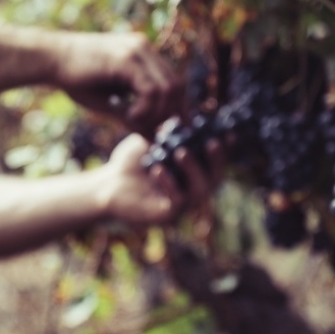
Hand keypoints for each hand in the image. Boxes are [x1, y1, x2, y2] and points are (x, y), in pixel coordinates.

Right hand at [58, 32, 183, 136]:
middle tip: (152, 132)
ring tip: (135, 123)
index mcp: (143, 55)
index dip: (175, 108)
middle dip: (169, 114)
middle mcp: (145, 49)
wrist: (50, 59)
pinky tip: (128, 116)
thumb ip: (133, 116)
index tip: (168, 131)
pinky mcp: (127, 59)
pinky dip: (145, 109)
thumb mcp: (110, 103)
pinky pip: (151, 90)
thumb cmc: (76, 80)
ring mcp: (138, 51)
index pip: (173, 83)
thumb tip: (154, 138)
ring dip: (156, 114)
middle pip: (177, 86)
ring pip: (168, 88)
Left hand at [99, 132, 221, 226]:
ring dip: (193, 170)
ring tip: (181, 152)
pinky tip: (157, 169)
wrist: (107, 185)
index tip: (227, 134)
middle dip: (217, 161)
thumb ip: (165, 133)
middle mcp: (191, 190)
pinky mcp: (166, 215)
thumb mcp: (149, 143)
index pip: (214, 162)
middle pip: (215, 179)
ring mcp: (181, 205)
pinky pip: (176, 201)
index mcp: (192, 173)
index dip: (224, 150)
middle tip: (212, 143)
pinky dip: (169, 183)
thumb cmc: (130, 163)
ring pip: (199, 191)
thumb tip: (179, 118)